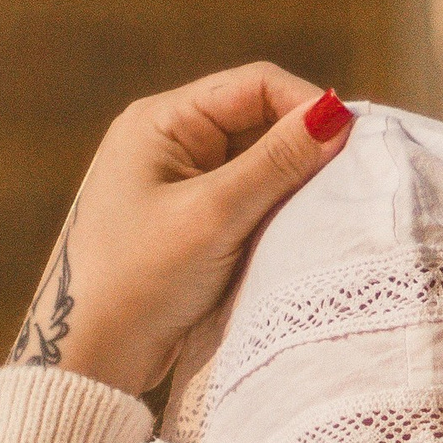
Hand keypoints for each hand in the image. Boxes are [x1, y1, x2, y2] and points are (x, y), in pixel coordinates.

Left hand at [9, 64, 352, 397]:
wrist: (90, 356)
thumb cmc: (140, 280)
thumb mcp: (215, 215)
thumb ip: (277, 162)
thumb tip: (337, 115)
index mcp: (161, 120)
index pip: (255, 85)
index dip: (307, 106)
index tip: (352, 144)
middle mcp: (168, 140)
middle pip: (259, 119)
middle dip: (303, 145)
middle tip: (347, 179)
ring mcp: (177, 181)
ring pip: (257, 161)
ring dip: (291, 181)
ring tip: (324, 207)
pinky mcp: (188, 220)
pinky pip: (246, 197)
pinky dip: (274, 208)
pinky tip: (295, 229)